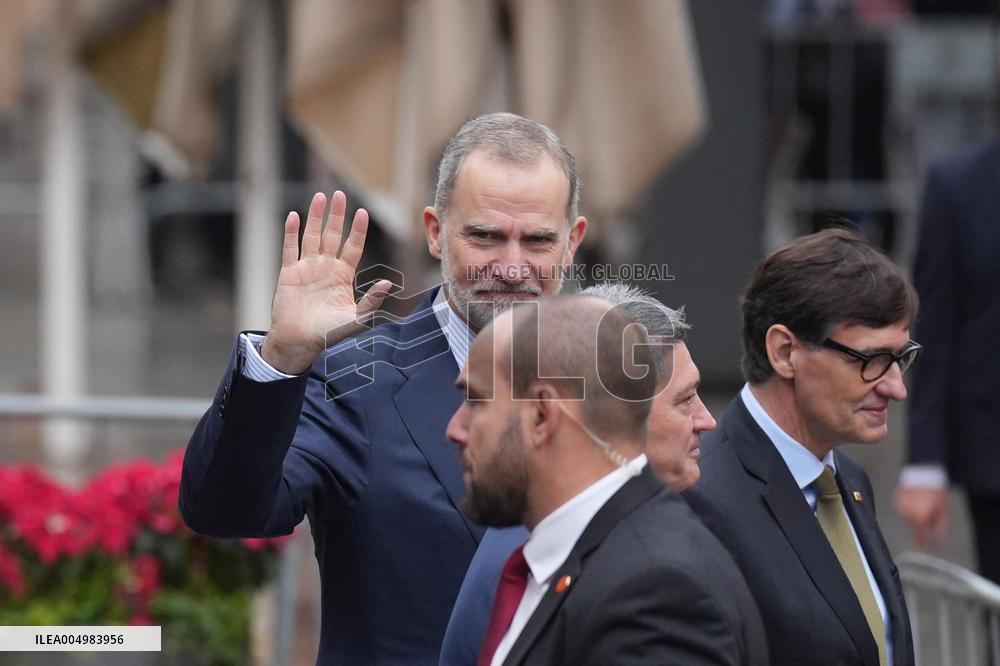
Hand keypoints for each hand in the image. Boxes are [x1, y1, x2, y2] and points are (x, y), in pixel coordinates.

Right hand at [261, 191, 391, 373]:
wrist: (299, 341)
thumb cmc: (328, 333)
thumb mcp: (355, 319)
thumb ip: (371, 301)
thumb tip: (389, 283)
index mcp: (343, 275)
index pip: (353, 246)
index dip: (358, 230)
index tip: (363, 213)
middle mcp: (326, 267)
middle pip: (332, 235)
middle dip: (337, 215)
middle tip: (340, 194)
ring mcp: (307, 268)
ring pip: (312, 236)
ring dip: (315, 217)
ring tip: (320, 197)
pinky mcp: (288, 272)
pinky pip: (290, 248)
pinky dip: (291, 232)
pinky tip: (293, 216)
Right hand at [894, 485, 949, 548]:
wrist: (925, 472)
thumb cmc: (936, 492)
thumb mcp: (944, 512)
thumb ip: (940, 530)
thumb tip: (937, 542)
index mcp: (919, 518)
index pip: (920, 537)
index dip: (924, 543)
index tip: (927, 546)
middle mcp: (907, 514)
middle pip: (914, 525)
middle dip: (922, 522)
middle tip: (931, 511)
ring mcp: (900, 506)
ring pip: (908, 517)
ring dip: (915, 514)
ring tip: (923, 502)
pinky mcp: (896, 499)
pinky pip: (903, 508)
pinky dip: (909, 506)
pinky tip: (916, 499)